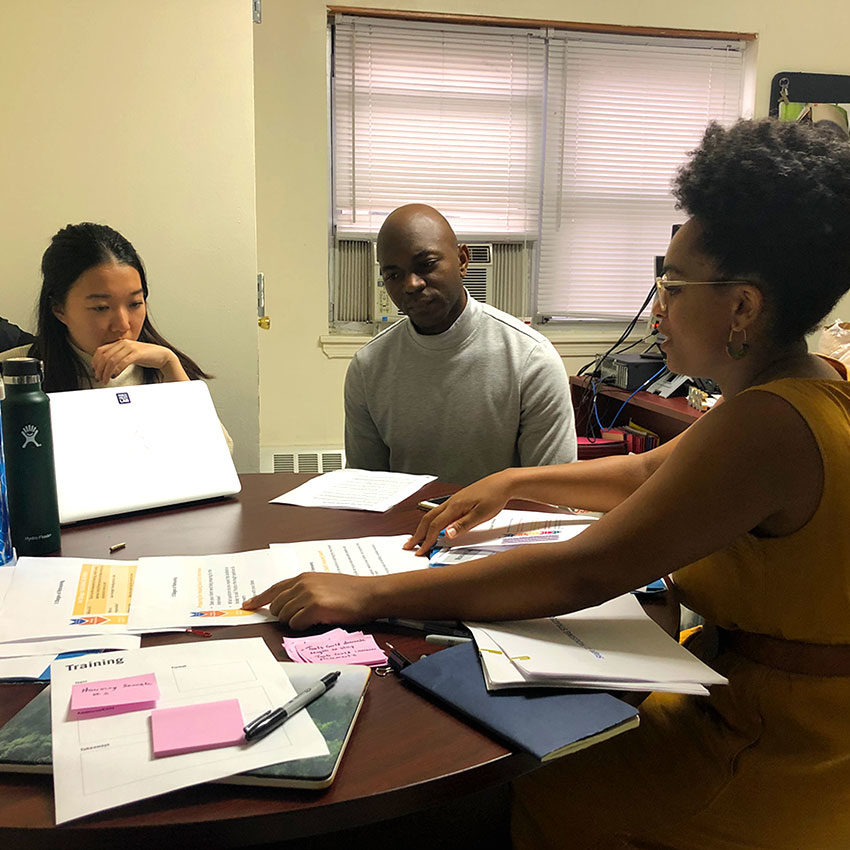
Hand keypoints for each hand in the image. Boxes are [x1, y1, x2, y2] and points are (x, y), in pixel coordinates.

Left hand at [91, 340, 187, 384]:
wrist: (162, 355)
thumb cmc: (145, 357)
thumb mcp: (129, 355)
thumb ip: (118, 357)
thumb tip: (105, 368)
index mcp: (119, 342)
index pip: (100, 350)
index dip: (95, 361)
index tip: (95, 371)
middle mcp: (123, 343)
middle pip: (105, 356)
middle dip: (100, 369)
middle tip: (99, 378)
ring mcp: (130, 347)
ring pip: (112, 360)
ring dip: (106, 372)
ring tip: (106, 380)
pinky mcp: (137, 353)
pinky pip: (122, 362)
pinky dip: (116, 370)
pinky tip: (114, 376)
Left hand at [242, 573, 377, 629]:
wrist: (370, 594)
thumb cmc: (352, 592)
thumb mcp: (324, 584)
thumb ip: (305, 590)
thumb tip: (289, 603)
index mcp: (304, 577)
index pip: (274, 589)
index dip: (259, 599)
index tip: (247, 605)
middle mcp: (303, 583)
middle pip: (276, 606)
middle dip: (283, 616)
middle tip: (300, 618)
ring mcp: (308, 594)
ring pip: (285, 616)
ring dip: (295, 621)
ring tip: (313, 618)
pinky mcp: (315, 607)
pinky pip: (296, 624)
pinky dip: (303, 627)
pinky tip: (317, 621)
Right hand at [404, 470, 514, 555]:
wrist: (503, 483)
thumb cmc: (494, 496)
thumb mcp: (481, 514)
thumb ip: (463, 525)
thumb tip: (447, 534)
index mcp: (455, 506)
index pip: (435, 526)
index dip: (426, 540)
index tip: (420, 550)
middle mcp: (451, 502)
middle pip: (428, 519)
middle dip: (417, 533)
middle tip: (408, 545)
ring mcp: (454, 501)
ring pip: (432, 515)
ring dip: (423, 527)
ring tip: (417, 538)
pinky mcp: (458, 501)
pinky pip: (440, 513)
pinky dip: (432, 522)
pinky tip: (434, 527)